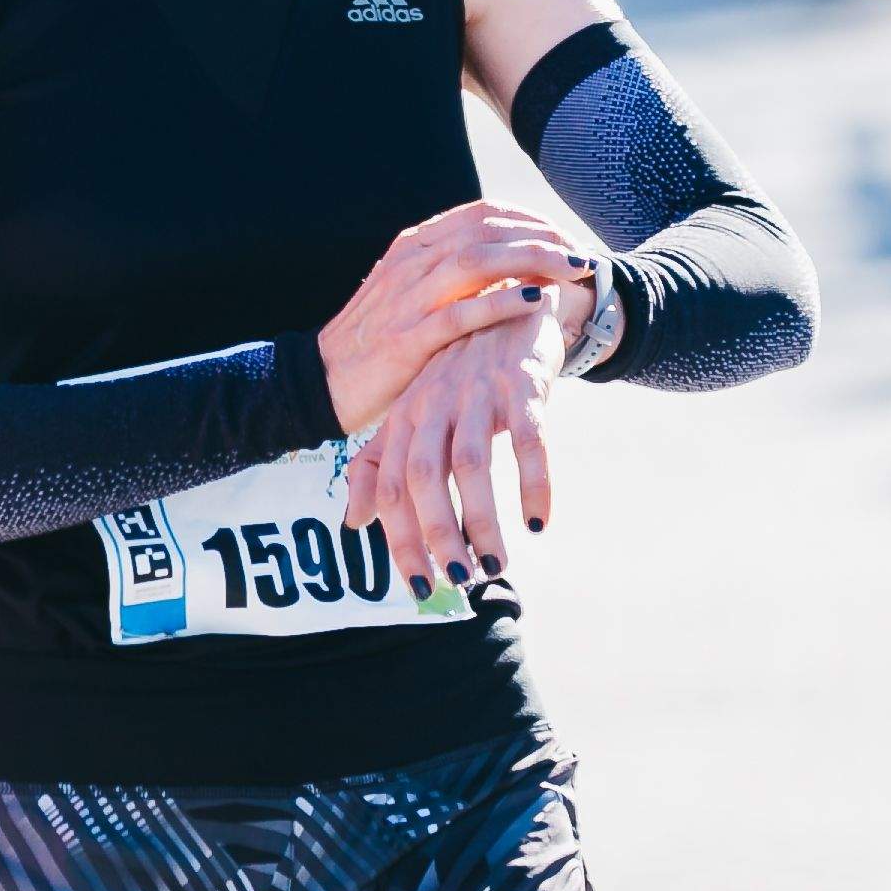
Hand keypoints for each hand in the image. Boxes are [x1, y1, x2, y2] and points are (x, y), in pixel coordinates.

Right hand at [316, 200, 590, 431]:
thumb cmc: (376, 341)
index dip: (530, 220)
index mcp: (415, 245)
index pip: (482, 214)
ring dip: (533, 260)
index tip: (564, 237)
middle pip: (489, 230)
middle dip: (543, 237)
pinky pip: (461, 313)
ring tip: (573, 271)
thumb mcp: (409, 293)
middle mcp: (413, 262)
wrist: (321, 381)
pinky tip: (536, 301)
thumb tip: (503, 263)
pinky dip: (501, 302)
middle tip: (582, 255)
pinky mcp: (407, 338)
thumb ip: (448, 273)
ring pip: (479, 260)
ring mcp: (408, 298)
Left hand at [342, 295, 566, 595]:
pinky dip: (534, 483)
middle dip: (437, 533)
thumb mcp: (414, 414)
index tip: (418, 588)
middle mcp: (436, 404)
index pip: (391, 486)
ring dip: (482, 518)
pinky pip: (528, 440)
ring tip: (495, 565)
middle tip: (457, 582)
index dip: (400, 539)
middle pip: (424, 475)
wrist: (513, 301)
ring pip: (472, 462)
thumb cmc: (460, 373)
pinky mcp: (524, 384)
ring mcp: (479, 392)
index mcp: (406, 416)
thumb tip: (352, 522)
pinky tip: (538, 522)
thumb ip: (379, 466)